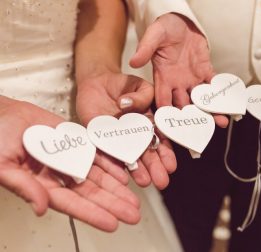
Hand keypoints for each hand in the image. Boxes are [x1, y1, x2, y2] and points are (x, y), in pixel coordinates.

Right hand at [0, 97, 139, 231]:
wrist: (1, 113)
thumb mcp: (3, 166)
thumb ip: (24, 187)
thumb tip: (41, 208)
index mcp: (43, 185)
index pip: (73, 204)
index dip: (93, 214)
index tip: (113, 224)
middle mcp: (61, 175)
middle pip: (92, 193)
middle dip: (113, 204)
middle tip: (133, 214)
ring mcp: (70, 158)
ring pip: (98, 176)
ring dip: (117, 187)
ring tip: (134, 199)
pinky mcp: (76, 142)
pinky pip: (96, 154)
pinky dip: (111, 163)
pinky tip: (124, 173)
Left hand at [76, 69, 175, 188]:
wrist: (99, 82)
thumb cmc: (123, 85)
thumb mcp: (141, 85)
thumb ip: (144, 95)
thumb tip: (128, 105)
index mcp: (150, 124)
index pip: (160, 140)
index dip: (166, 153)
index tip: (171, 165)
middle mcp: (136, 135)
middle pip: (147, 153)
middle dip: (155, 168)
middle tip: (162, 182)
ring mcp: (119, 139)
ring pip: (130, 157)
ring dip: (138, 171)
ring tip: (145, 182)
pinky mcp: (101, 139)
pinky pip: (107, 153)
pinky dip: (114, 164)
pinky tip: (122, 175)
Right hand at [130, 13, 228, 126]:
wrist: (180, 21)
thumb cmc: (165, 28)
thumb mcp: (154, 35)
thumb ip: (145, 48)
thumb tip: (134, 61)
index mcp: (163, 78)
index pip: (163, 101)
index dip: (166, 116)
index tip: (171, 130)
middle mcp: (177, 82)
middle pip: (184, 105)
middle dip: (192, 120)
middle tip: (200, 133)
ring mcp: (192, 78)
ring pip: (201, 98)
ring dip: (210, 111)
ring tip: (220, 122)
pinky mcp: (205, 70)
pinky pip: (213, 84)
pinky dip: (219, 94)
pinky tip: (227, 103)